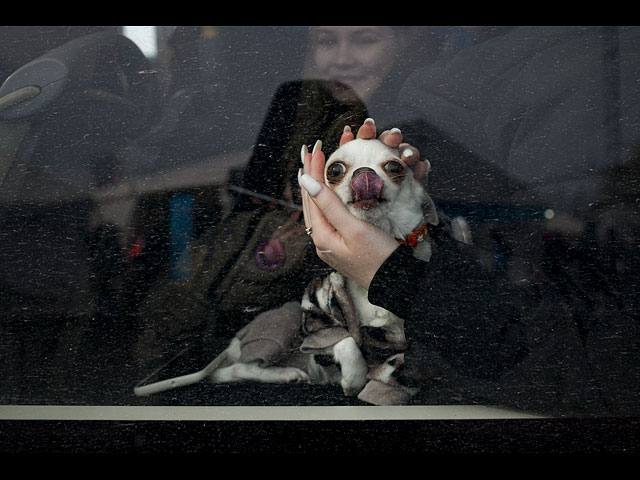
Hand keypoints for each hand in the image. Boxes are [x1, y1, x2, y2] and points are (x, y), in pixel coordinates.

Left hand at [298, 118, 422, 288]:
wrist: (396, 284)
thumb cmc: (378, 257)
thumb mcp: (354, 228)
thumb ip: (330, 205)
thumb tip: (306, 181)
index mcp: (321, 235)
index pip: (311, 195)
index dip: (313, 170)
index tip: (316, 148)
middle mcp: (322, 240)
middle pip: (311, 202)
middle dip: (311, 176)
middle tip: (311, 153)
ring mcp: (332, 244)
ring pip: (319, 209)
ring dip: (318, 187)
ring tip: (316, 168)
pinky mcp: (343, 246)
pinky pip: (329, 217)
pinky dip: (328, 200)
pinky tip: (331, 193)